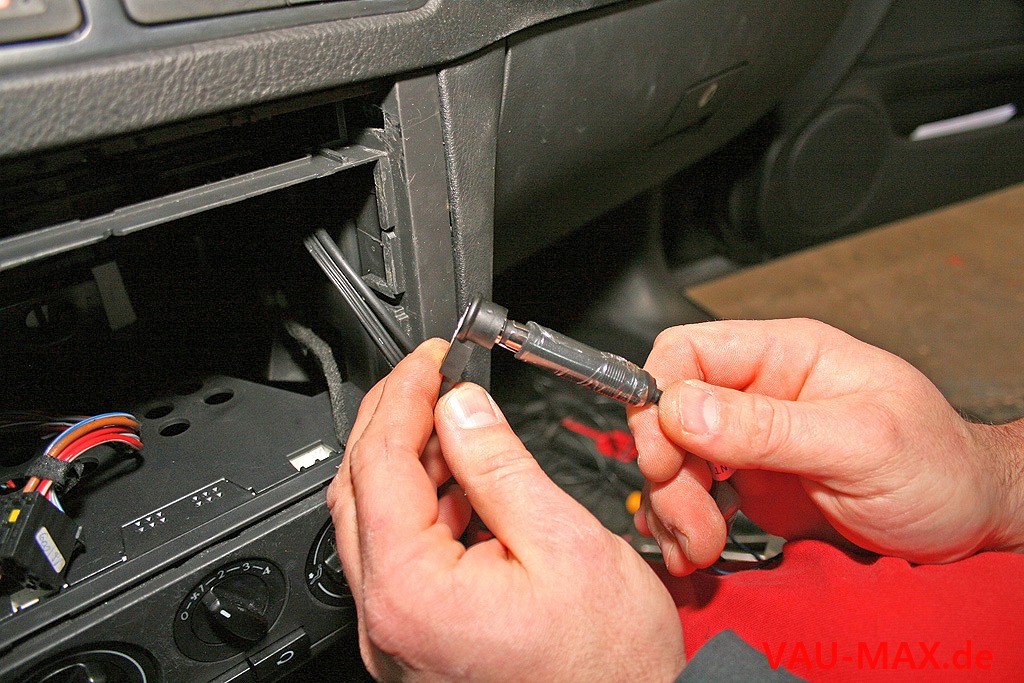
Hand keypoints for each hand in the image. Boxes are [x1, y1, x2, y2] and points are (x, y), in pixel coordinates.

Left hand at [327, 340, 684, 680]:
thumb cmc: (609, 668)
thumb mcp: (565, 542)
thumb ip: (500, 466)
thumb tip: (460, 407)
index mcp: (414, 594)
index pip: (381, 464)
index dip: (407, 396)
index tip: (432, 360)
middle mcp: (388, 623)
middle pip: (360, 489)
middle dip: (396, 420)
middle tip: (434, 378)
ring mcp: (396, 637)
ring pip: (372, 521)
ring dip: (408, 462)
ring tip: (457, 425)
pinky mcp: (414, 642)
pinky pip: (397, 556)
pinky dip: (422, 507)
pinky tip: (460, 482)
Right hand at [627, 318, 1023, 573]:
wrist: (967, 523)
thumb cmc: (939, 466)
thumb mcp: (860, 443)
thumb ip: (770, 426)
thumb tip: (685, 410)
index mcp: (785, 355)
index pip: (687, 352)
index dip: (660, 399)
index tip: (664, 452)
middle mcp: (759, 393)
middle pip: (669, 414)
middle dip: (668, 470)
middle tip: (691, 516)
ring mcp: (751, 441)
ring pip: (673, 461)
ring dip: (674, 507)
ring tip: (702, 545)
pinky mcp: (750, 485)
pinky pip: (693, 498)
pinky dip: (682, 527)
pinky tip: (697, 549)